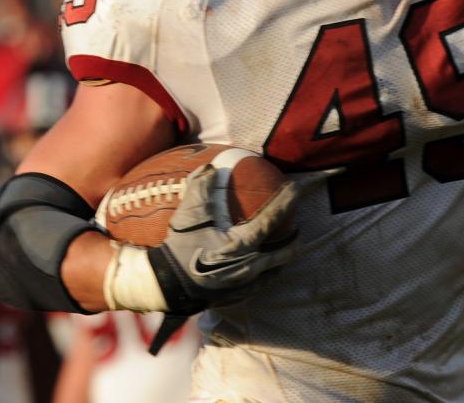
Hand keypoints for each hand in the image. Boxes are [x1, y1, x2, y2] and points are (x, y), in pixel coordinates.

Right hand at [106, 164, 299, 314]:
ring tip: (285, 244)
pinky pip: (261, 282)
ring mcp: (246, 285)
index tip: (296, 189)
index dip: (286, 202)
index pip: (271, 219)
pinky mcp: (238, 297)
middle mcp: (249, 266)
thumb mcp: (188, 215)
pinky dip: (267, 271)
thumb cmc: (179, 249)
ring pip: (275, 270)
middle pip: (284, 251)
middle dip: (294, 237)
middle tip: (297, 223)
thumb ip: (200, 187)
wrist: (166, 286)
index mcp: (241, 245)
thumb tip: (211, 167)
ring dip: (283, 256)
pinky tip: (263, 264)